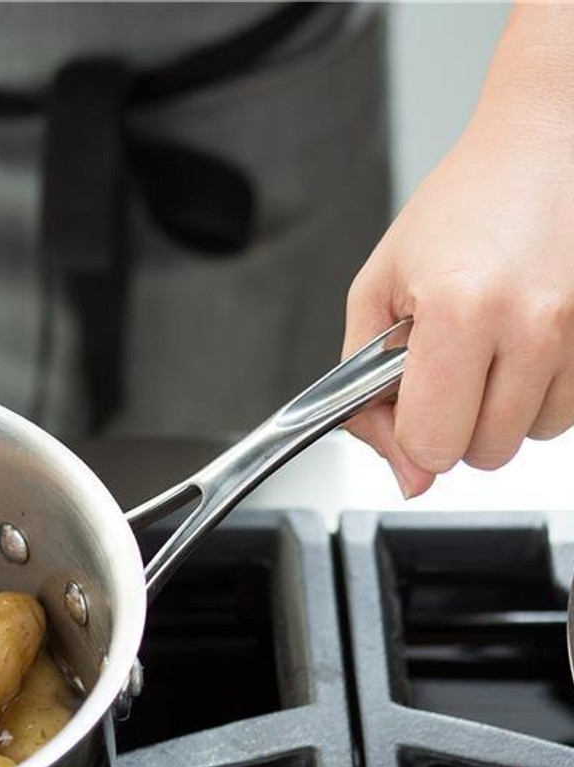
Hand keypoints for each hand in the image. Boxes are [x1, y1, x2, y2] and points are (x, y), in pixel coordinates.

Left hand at [343, 8, 573, 497]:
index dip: (409, 432)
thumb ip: (365, 389)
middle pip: (484, 453)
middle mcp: (534, 324)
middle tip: (449, 364)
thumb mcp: (380, 287)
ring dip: (503, 407)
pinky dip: (543, 390)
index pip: (431, 443)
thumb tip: (405, 473)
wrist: (548, 139)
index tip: (407, 399)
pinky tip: (527, 340)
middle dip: (456, 422)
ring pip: (531, 437)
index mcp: (461, 311)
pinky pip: (570, 410)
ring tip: (491, 342)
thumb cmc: (462, 204)